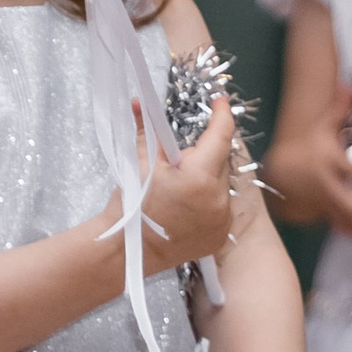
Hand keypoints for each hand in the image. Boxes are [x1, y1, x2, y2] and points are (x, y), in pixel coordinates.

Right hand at [139, 98, 237, 265]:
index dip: (222, 114)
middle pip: (221, 160)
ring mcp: (222, 218)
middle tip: (180, 158)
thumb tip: (141, 103)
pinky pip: (221, 206)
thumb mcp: (139, 163)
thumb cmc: (132, 205)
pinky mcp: (221, 233)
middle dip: (205, 152)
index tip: (220, 101)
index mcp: (198, 177)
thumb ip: (146, 130)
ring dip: (207, 177)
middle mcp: (217, 198)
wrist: (129, 250)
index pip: (220, 135)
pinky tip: (187, 206)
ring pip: (222, 184)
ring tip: (180, 186)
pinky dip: (209, 200)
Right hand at [260, 92, 351, 248]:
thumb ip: (337, 108)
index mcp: (328, 161)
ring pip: (346, 218)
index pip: (343, 165)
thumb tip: (348, 85)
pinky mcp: (327, 213)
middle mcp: (327, 183)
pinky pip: (344, 226)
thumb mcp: (321, 126)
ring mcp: (326, 202)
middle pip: (344, 199)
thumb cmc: (309, 145)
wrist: (281, 169)